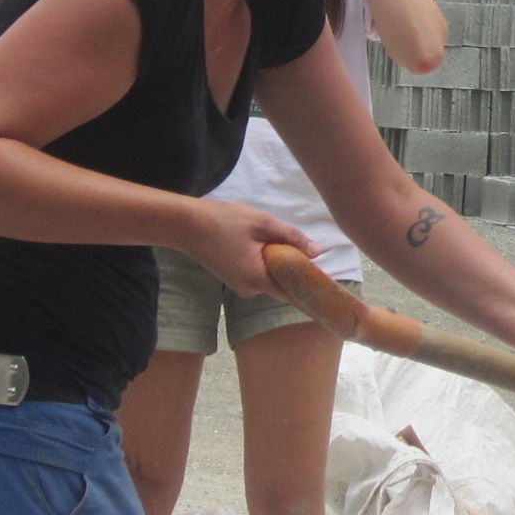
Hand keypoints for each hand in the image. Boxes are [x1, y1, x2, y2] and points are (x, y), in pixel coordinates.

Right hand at [180, 198, 317, 296]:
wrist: (186, 225)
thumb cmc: (224, 221)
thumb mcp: (262, 223)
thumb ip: (292, 238)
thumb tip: (318, 252)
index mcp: (257, 279)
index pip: (292, 293)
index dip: (311, 288)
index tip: (329, 285)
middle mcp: (249, 289)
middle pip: (282, 284)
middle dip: (295, 270)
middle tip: (307, 250)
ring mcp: (239, 285)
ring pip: (270, 278)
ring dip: (279, 264)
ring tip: (280, 241)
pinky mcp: (233, 278)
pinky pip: (258, 274)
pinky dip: (266, 263)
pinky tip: (263, 245)